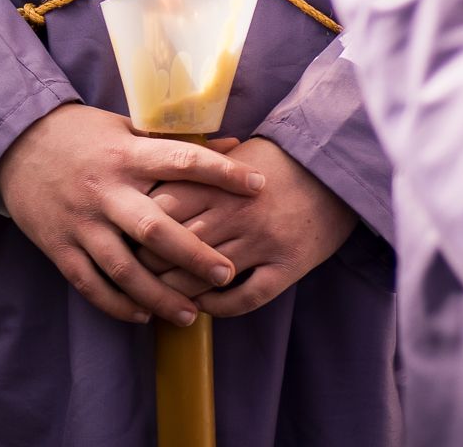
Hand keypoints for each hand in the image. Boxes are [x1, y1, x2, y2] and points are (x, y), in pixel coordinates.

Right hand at [0, 102, 262, 327]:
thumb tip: (235, 145)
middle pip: (155, 227)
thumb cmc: (79, 133)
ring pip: (123, 267)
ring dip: (159, 294)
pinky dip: (117, 304)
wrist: (14, 141)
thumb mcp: (125, 125)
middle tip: (227, 273)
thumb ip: (176, 141)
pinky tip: (142, 316)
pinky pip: (90, 283)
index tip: (259, 186)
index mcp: (126, 153)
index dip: (222, 174)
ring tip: (190, 314)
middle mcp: (106, 189)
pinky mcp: (59, 245)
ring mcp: (81, 221)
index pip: (182, 161)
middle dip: (194, 254)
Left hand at [143, 137, 357, 315]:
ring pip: (206, 276)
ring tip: (162, 297)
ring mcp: (262, 241)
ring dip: (179, 291)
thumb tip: (147, 181)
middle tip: (136, 273)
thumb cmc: (277, 161)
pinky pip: (247, 297)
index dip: (139, 226)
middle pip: (177, 244)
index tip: (126, 236)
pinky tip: (205, 307)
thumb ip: (194, 169)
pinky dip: (220, 307)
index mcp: (219, 182)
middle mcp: (237, 213)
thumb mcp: (233, 155)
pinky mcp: (287, 266)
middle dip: (150, 264)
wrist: (335, 169)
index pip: (163, 208)